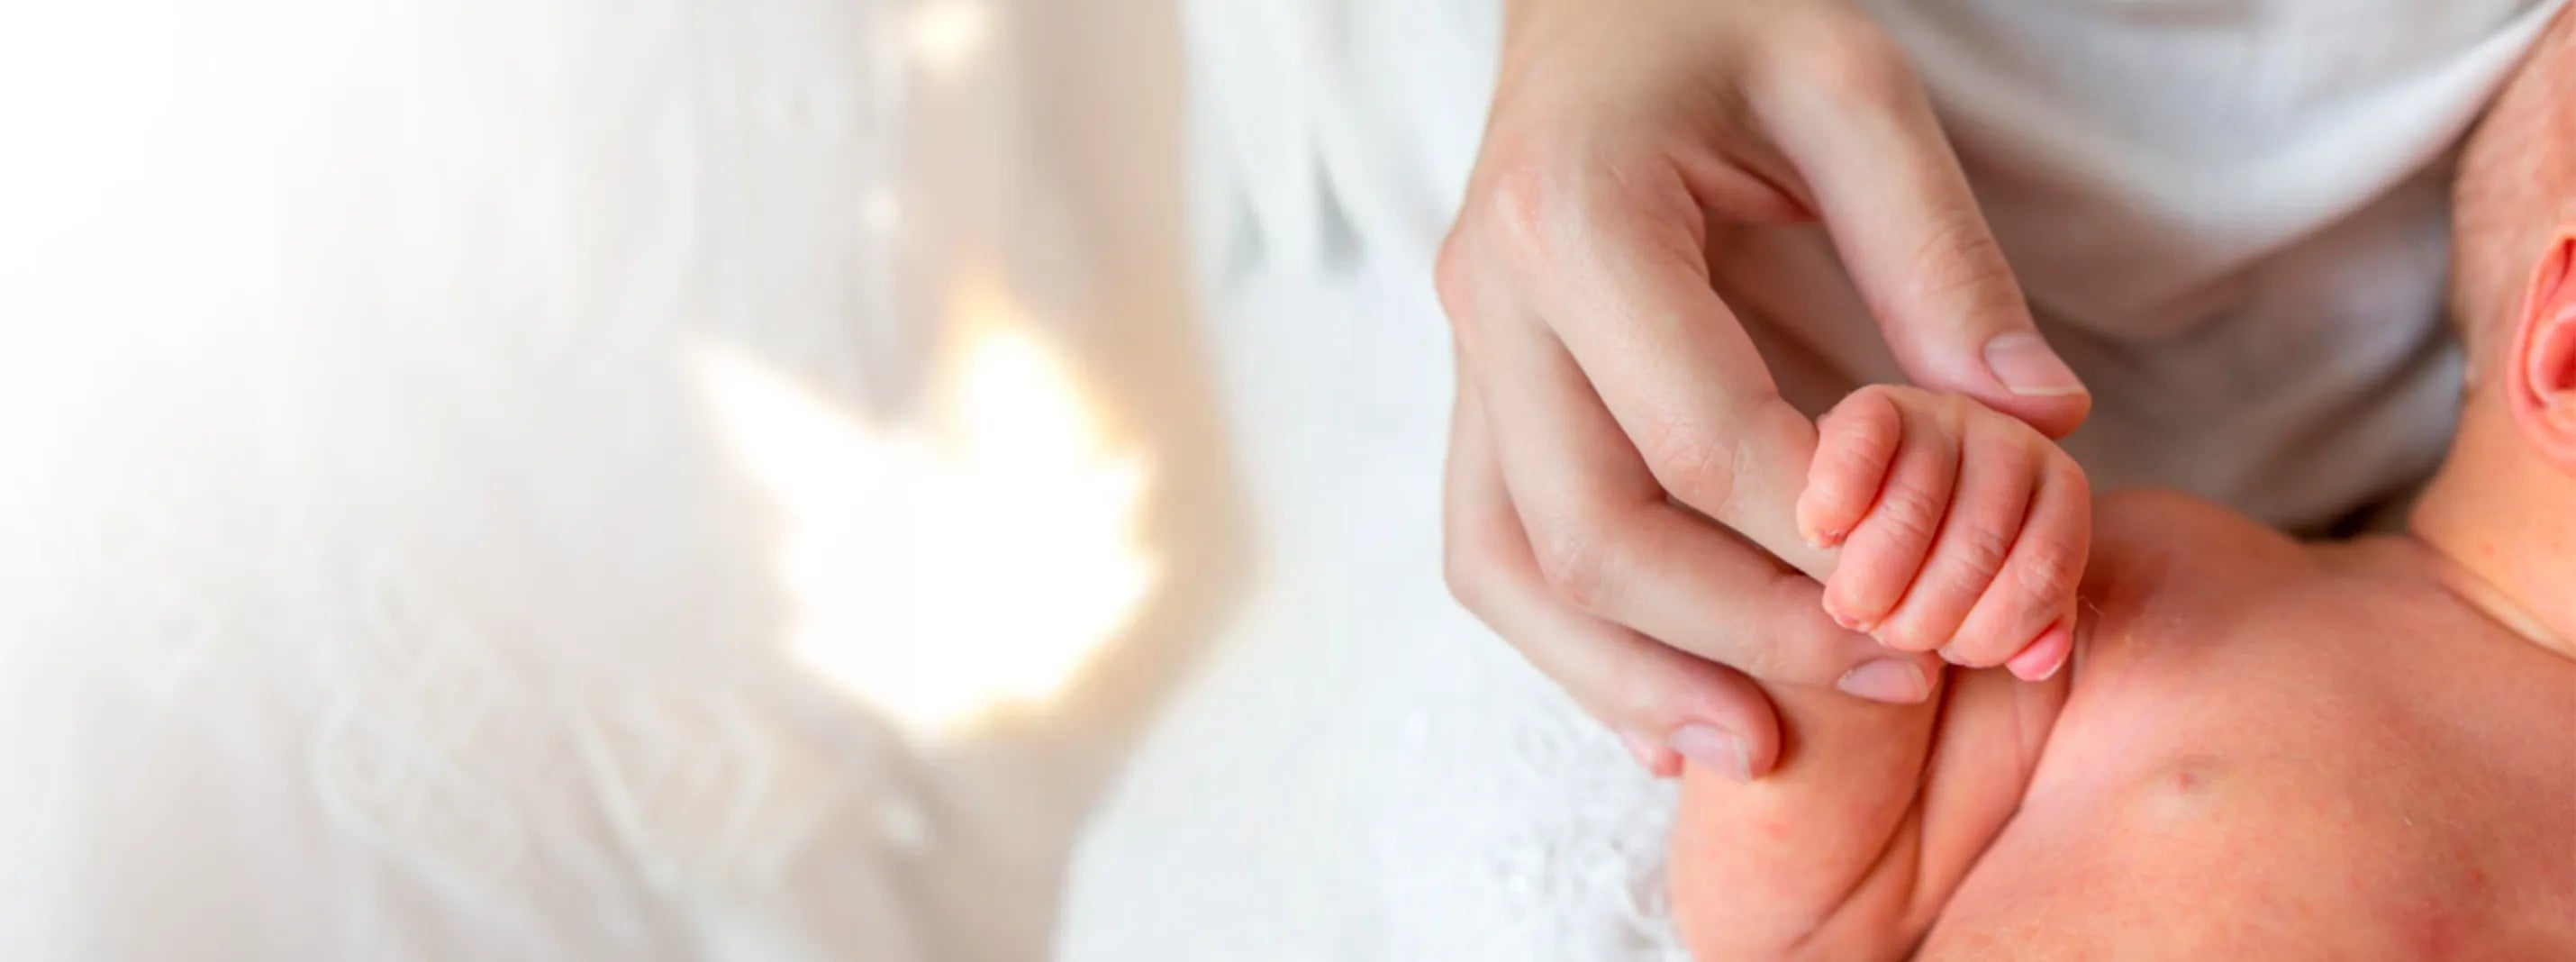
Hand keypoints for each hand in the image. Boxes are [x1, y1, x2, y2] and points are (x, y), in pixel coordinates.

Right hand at [1439, 0, 2089, 779]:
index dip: (1821, 540)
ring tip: (1758, 749)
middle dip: (1740, 632)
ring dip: (1627, 676)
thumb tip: (2041, 421)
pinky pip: (1494, 546)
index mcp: (1576, 217)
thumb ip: (1940, 254)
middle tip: (1892, 678)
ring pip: (1509, 564)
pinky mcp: (1477, 393)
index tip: (1943, 592)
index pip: (1695, 434)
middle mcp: (1492, 300)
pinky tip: (1665, 710)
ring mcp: (1468, 354)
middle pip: (1589, 529)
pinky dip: (1571, 645)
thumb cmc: (1721, 17)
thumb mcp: (1853, 89)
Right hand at [1800, 385, 2088, 679]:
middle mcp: (2011, 441)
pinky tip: (1819, 535)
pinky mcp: (1874, 405)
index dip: (1992, 630)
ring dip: (1874, 577)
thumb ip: (2019, 627)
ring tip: (1849, 606)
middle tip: (1887, 636)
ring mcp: (1942, 415)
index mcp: (2054, 492)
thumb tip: (2039, 660)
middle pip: (1981, 544)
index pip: (2047, 570)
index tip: (1944, 655)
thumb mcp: (1985, 616)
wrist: (1834, 504)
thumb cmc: (1920, 585)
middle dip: (1927, 615)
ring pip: (1918, 505)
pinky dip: (1837, 499)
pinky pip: (1863, 445)